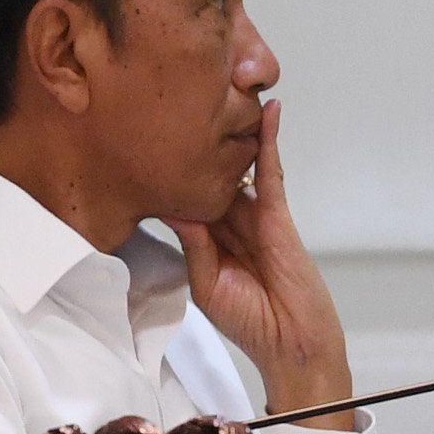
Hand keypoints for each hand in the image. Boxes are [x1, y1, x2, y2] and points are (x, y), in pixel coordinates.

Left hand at [181, 100, 355, 425]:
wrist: (290, 343)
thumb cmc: (249, 322)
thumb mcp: (206, 282)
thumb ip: (193, 243)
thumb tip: (171, 202)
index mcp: (208, 238)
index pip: (184, 194)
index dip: (167, 169)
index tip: (143, 140)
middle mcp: (230, 220)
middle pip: (210, 172)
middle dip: (197, 143)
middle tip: (176, 102)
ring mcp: (256, 215)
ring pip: (239, 166)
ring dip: (233, 132)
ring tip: (222, 90)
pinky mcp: (278, 216)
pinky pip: (271, 173)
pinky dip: (269, 142)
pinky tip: (267, 113)